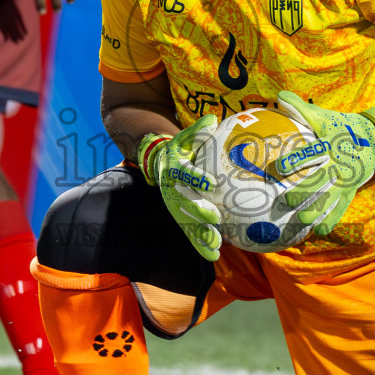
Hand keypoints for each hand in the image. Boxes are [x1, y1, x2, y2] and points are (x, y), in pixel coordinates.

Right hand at [138, 115, 221, 260]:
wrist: (158, 160)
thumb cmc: (180, 147)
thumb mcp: (185, 136)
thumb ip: (198, 130)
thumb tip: (212, 118)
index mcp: (172, 166)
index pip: (183, 172)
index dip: (196, 178)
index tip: (211, 184)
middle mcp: (170, 187)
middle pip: (182, 202)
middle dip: (198, 212)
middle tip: (215, 219)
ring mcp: (172, 204)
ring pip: (185, 222)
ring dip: (199, 235)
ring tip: (215, 245)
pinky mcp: (178, 215)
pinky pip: (188, 232)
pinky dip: (199, 244)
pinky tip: (214, 256)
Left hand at [273, 91, 374, 237]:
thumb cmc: (343, 126)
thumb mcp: (324, 116)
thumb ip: (300, 108)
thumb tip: (279, 97)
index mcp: (331, 146)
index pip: (311, 153)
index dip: (295, 160)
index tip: (278, 168)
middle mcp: (339, 165)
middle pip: (321, 181)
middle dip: (304, 192)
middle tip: (286, 201)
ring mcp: (347, 180)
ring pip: (331, 199)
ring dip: (317, 211)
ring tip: (302, 221)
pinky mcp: (352, 190)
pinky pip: (342, 208)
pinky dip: (331, 219)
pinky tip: (320, 231)